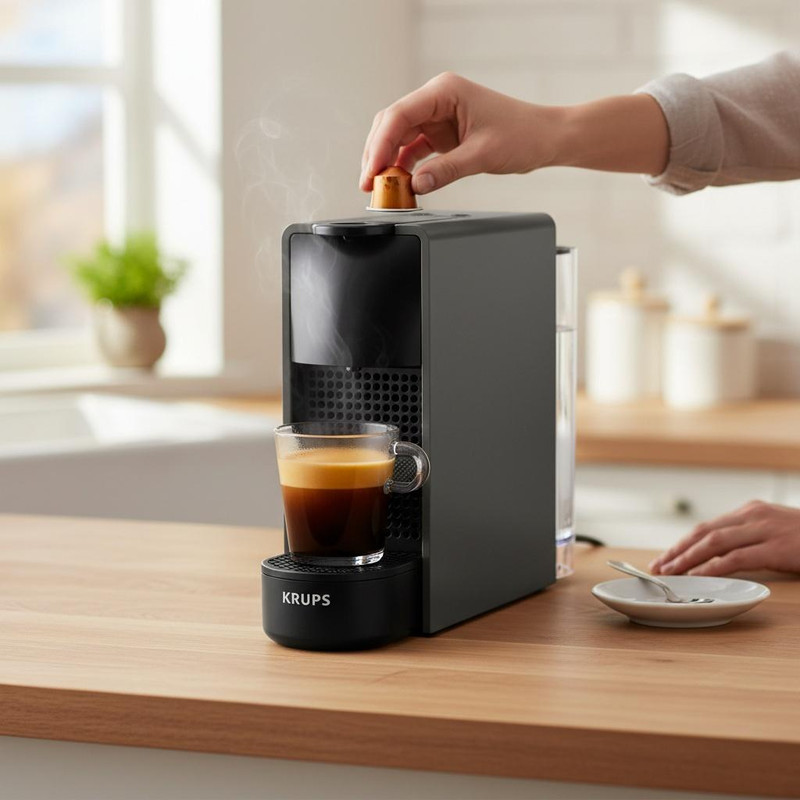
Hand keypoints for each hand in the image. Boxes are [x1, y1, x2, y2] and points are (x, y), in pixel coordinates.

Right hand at [359, 73, 668, 195]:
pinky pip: (413, 149)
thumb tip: (415, 185)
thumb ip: (446, 170)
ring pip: (399, 137)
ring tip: (381, 189)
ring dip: (388, 162)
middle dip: (377, 154)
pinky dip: (404, 167)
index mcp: (444, 91)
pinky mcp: (442, 134)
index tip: (372, 172)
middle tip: (369, 185)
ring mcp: (437, 116)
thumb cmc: (523, 135)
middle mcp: (437, 99)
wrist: (546, 139)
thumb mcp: (482, 155)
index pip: (399, 115)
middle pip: (392, 124)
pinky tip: (400, 185)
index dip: (380, 144)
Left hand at [649, 500, 799, 576]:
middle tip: (658, 567)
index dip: (682, 543)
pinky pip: (735, 557)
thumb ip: (750, 539)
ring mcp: (765, 529)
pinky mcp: (776, 548)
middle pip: (704, 532)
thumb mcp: (775, 533)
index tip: (664, 557)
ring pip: (713, 542)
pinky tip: (697, 576)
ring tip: (670, 573)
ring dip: (687, 558)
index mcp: (751, 511)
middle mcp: (753, 515)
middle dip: (677, 550)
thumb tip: (719, 559)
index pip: (707, 527)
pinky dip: (712, 567)